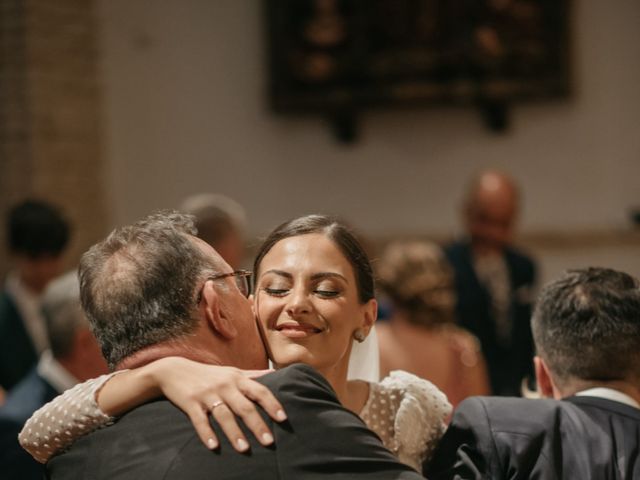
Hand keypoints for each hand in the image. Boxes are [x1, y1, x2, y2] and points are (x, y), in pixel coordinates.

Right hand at [144, 357, 286, 451]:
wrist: (174, 370)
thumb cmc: (209, 374)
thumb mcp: (231, 371)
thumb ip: (253, 374)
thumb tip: (275, 373)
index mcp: (237, 379)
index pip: (259, 390)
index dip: (272, 404)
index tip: (283, 418)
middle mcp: (224, 386)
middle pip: (244, 406)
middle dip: (257, 424)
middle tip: (269, 442)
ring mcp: (207, 394)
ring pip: (224, 415)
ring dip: (234, 433)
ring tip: (244, 449)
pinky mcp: (191, 403)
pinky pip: (200, 420)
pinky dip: (207, 434)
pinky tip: (214, 447)